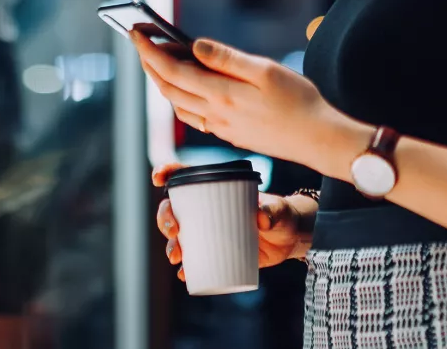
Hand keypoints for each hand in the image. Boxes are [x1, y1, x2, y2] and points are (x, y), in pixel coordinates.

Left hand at [131, 31, 332, 169]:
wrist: (320, 141)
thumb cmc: (300, 101)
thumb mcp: (266, 70)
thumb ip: (226, 58)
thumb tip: (193, 45)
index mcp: (221, 95)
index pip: (170, 70)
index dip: (148, 50)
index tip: (135, 32)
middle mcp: (214, 114)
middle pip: (167, 88)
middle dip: (149, 62)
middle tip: (140, 40)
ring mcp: (220, 128)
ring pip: (177, 103)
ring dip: (161, 80)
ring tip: (158, 57)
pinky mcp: (230, 134)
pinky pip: (192, 115)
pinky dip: (179, 96)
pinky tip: (186, 85)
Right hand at [153, 163, 311, 278]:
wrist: (288, 239)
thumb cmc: (280, 215)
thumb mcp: (277, 210)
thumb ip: (270, 212)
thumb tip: (260, 221)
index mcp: (215, 188)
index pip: (184, 175)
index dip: (167, 172)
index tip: (158, 178)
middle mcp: (205, 208)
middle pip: (173, 208)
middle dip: (164, 218)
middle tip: (173, 230)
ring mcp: (208, 232)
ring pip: (179, 236)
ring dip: (171, 245)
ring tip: (176, 256)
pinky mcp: (215, 252)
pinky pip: (194, 261)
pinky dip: (186, 268)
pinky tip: (184, 274)